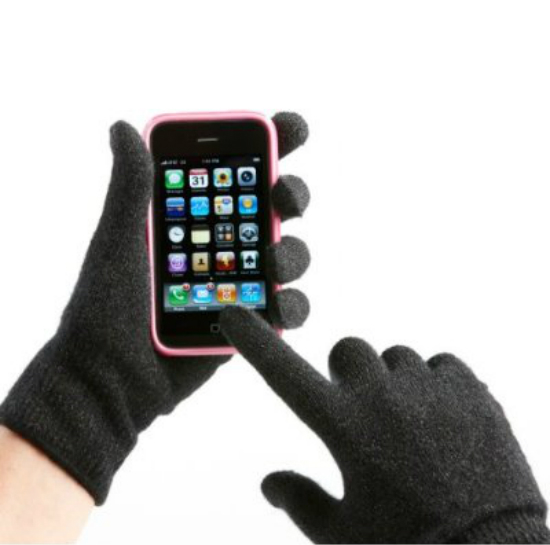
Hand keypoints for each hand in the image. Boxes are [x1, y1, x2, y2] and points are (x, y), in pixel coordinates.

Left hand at [0, 113, 310, 504]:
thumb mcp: (118, 241)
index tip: (288, 127)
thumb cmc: (107, 308)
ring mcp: (243, 283)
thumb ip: (130, 186)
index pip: (238, 173)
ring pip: (292, 255)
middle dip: (292, 193)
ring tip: (273, 263)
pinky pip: (289, 308)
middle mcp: (225, 246)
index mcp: (196, 218)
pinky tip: (278, 306)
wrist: (111, 380)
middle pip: (278, 207)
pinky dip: (293, 304)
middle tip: (284, 195)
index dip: (270, 144)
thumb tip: (121, 126)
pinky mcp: (254, 322)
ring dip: (294, 252)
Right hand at [221, 307, 549, 543]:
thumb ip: (300, 500)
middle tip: (365, 411)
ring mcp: (428, 388)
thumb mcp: (342, 535)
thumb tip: (269, 483)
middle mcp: (381, 395)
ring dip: (395, 382)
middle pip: (349, 349)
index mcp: (342, 427)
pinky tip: (446, 422)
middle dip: (348, 374)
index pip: (282, 371)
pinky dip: (436, 386)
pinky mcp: (471, 389)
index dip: (253, 341)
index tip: (232, 315)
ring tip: (413, 428)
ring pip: (397, 357)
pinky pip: (441, 365)